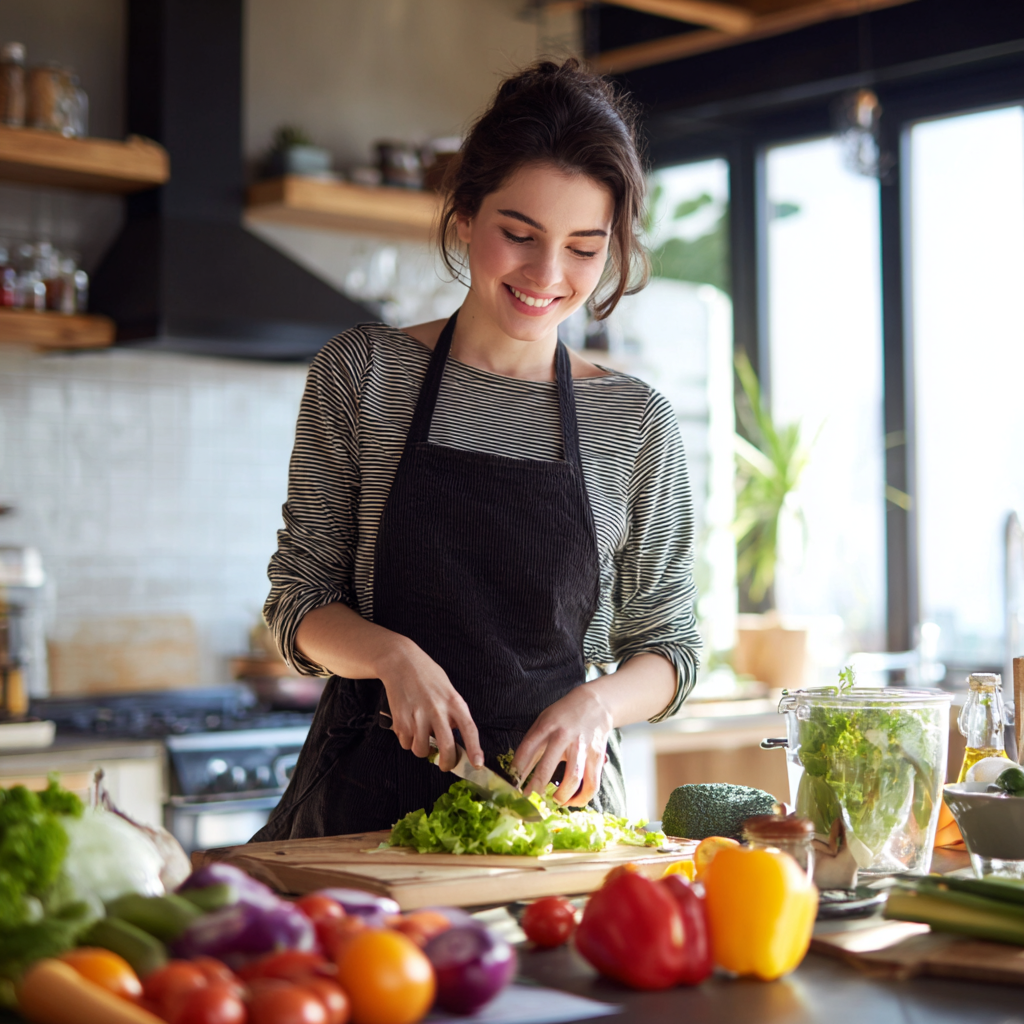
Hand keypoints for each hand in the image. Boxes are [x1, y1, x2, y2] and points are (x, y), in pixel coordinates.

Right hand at [378, 637, 483, 773]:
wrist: (400, 662)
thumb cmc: (427, 675)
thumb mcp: (448, 689)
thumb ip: (453, 712)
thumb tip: (455, 737)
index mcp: (454, 701)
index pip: (469, 729)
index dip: (474, 749)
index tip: (478, 764)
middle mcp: (437, 710)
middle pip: (446, 747)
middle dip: (447, 763)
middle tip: (445, 765)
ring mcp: (418, 716)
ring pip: (422, 750)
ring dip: (422, 749)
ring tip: (422, 736)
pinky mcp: (400, 719)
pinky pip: (406, 743)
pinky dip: (407, 741)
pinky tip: (409, 726)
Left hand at [512, 685, 612, 806]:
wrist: (595, 704)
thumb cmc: (563, 715)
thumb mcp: (543, 722)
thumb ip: (532, 745)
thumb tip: (517, 773)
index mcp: (546, 727)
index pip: (525, 752)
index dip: (516, 772)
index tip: (511, 788)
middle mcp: (563, 737)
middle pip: (546, 769)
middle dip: (534, 791)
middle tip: (528, 804)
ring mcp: (581, 748)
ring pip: (572, 780)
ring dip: (561, 797)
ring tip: (553, 802)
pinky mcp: (597, 757)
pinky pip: (591, 784)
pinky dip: (582, 798)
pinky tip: (572, 801)